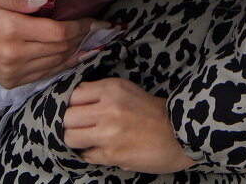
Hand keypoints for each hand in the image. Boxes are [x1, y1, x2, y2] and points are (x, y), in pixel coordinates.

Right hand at [0, 0, 103, 88]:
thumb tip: (47, 2)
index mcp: (11, 29)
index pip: (57, 32)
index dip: (81, 27)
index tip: (96, 20)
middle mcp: (14, 54)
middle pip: (60, 48)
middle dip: (83, 38)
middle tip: (100, 29)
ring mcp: (14, 71)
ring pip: (56, 63)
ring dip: (77, 52)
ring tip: (94, 42)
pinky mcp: (13, 82)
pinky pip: (46, 74)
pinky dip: (64, 65)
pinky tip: (77, 56)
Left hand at [64, 78, 194, 172]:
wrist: (178, 134)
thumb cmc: (152, 112)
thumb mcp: (127, 90)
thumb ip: (101, 92)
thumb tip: (74, 99)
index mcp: (111, 89)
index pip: (72, 95)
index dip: (70, 104)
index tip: (75, 110)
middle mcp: (107, 109)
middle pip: (66, 117)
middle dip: (69, 123)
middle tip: (79, 127)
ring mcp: (108, 133)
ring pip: (70, 137)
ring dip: (76, 140)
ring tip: (87, 140)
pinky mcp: (112, 154)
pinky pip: (86, 155)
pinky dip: (90, 153)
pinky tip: (101, 149)